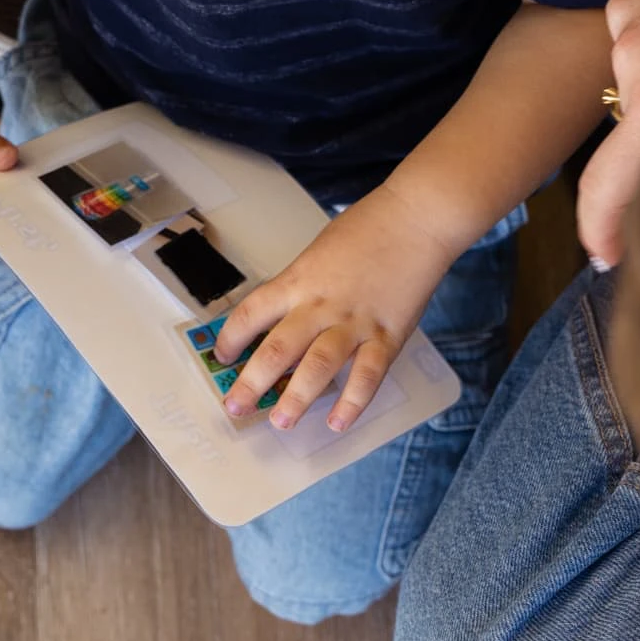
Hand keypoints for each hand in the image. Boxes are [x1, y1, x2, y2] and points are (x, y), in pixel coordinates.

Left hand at [213, 187, 457, 433]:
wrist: (416, 218)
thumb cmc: (369, 228)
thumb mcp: (320, 251)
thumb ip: (303, 285)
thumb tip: (285, 318)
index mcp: (299, 280)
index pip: (252, 313)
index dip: (231, 339)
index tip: (223, 357)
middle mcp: (321, 304)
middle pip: (276, 349)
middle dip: (251, 384)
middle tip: (236, 407)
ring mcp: (354, 322)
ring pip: (317, 367)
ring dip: (296, 399)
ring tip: (280, 422)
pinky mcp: (388, 335)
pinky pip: (366, 375)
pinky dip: (351, 402)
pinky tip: (337, 422)